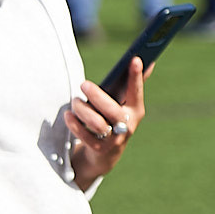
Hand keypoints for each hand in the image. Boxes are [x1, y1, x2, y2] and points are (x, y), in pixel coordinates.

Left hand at [66, 61, 146, 188]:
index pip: (136, 92)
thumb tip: (147, 60)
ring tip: (74, 101)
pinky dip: (74, 124)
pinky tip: (68, 115)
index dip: (136, 77)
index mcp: (135, 111)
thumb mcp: (123, 104)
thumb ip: (132, 85)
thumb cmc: (112, 119)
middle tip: (83, 84)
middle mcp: (127, 126)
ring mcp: (114, 139)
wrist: (105, 154)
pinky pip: (84, 136)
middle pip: (113, 110)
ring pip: (97, 123)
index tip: (134, 59)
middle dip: (97, 96)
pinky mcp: (98, 148)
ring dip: (82, 110)